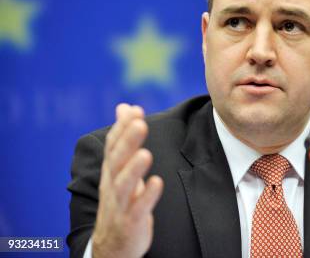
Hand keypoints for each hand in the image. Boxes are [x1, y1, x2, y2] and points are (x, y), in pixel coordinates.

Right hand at [91, 104, 163, 257]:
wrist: (112, 245)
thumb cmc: (120, 199)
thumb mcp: (119, 168)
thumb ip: (124, 137)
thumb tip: (125, 106)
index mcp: (111, 171)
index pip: (113, 146)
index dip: (122, 128)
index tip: (134, 110)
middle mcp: (112, 185)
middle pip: (117, 161)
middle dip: (127, 142)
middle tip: (140, 123)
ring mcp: (120, 204)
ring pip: (123, 185)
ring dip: (133, 169)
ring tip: (146, 153)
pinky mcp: (131, 222)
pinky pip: (138, 208)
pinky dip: (147, 196)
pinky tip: (157, 183)